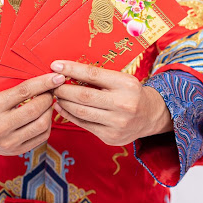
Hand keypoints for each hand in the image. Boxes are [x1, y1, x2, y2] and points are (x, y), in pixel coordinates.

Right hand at [0, 73, 64, 154]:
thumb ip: (12, 86)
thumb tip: (42, 75)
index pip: (24, 91)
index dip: (44, 83)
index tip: (57, 77)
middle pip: (35, 110)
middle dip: (48, 97)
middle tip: (51, 91)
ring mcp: (7, 142)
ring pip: (42, 125)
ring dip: (49, 111)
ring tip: (46, 103)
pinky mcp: (15, 151)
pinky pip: (41, 137)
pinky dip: (47, 125)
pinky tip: (43, 117)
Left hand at [50, 60, 171, 145]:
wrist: (150, 116)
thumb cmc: (131, 94)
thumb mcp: (122, 79)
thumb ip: (99, 77)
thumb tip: (67, 71)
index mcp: (126, 85)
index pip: (93, 74)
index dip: (71, 69)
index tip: (56, 66)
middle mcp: (123, 104)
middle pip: (84, 95)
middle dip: (63, 89)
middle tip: (52, 84)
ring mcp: (117, 123)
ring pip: (81, 112)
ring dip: (64, 103)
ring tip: (57, 96)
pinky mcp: (111, 136)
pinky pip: (84, 124)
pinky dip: (70, 115)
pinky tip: (63, 108)